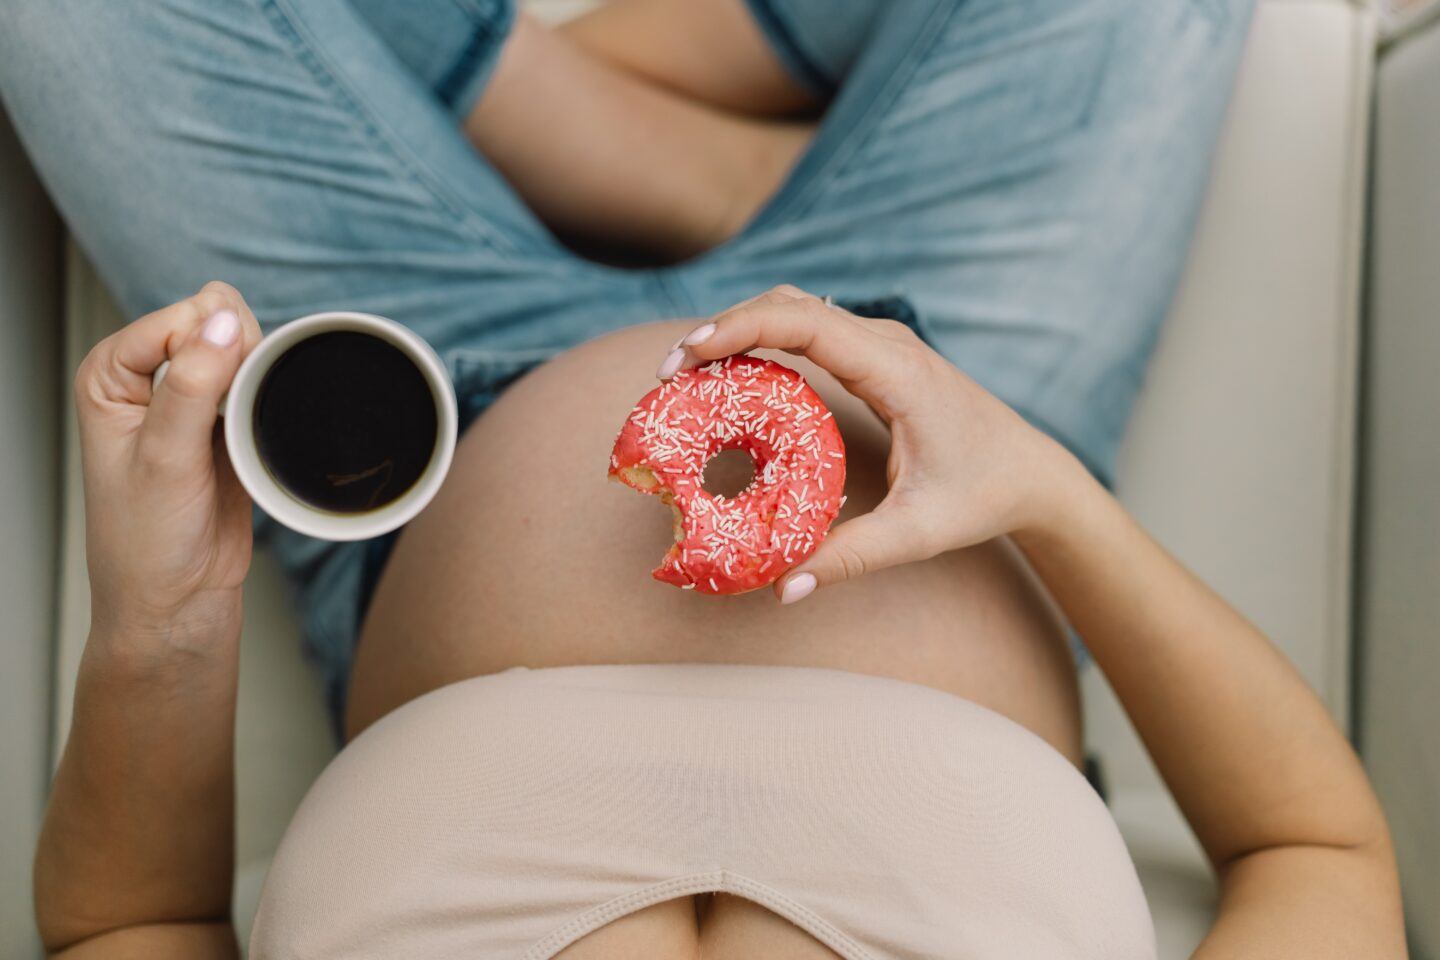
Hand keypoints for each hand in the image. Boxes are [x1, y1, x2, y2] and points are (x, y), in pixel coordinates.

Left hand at [75, 282, 262, 646]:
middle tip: (226, 425)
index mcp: (109, 375)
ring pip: (245, 354)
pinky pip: (262, 388)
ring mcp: (189, 402)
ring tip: (238, 439)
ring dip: (258, 386)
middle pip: (214, 326)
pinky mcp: (226, 426)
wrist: (180, 602)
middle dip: (237, 364)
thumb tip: (224, 320)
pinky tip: (258, 438)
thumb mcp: (165, 460)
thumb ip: (191, 385)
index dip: (208, 349)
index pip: (176, 320)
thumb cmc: (147, 544)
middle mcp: (146, 381)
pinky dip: (272, 404)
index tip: (213, 404)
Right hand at [657, 286, 1092, 601]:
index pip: (804, 321)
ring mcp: (882, 343)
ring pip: (796, 308)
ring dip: (740, 328)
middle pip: (788, 303)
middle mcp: (887, 343)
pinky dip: (764, 339)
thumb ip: (851, 557)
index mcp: (896, 370)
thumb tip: (782, 587)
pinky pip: (810, 329)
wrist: (1034, 472)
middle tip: (668, 373)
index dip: (738, 327)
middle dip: (723, 327)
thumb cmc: (983, 496)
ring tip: (687, 371)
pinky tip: (732, 374)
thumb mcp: (919, 532)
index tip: (686, 355)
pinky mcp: (877, 355)